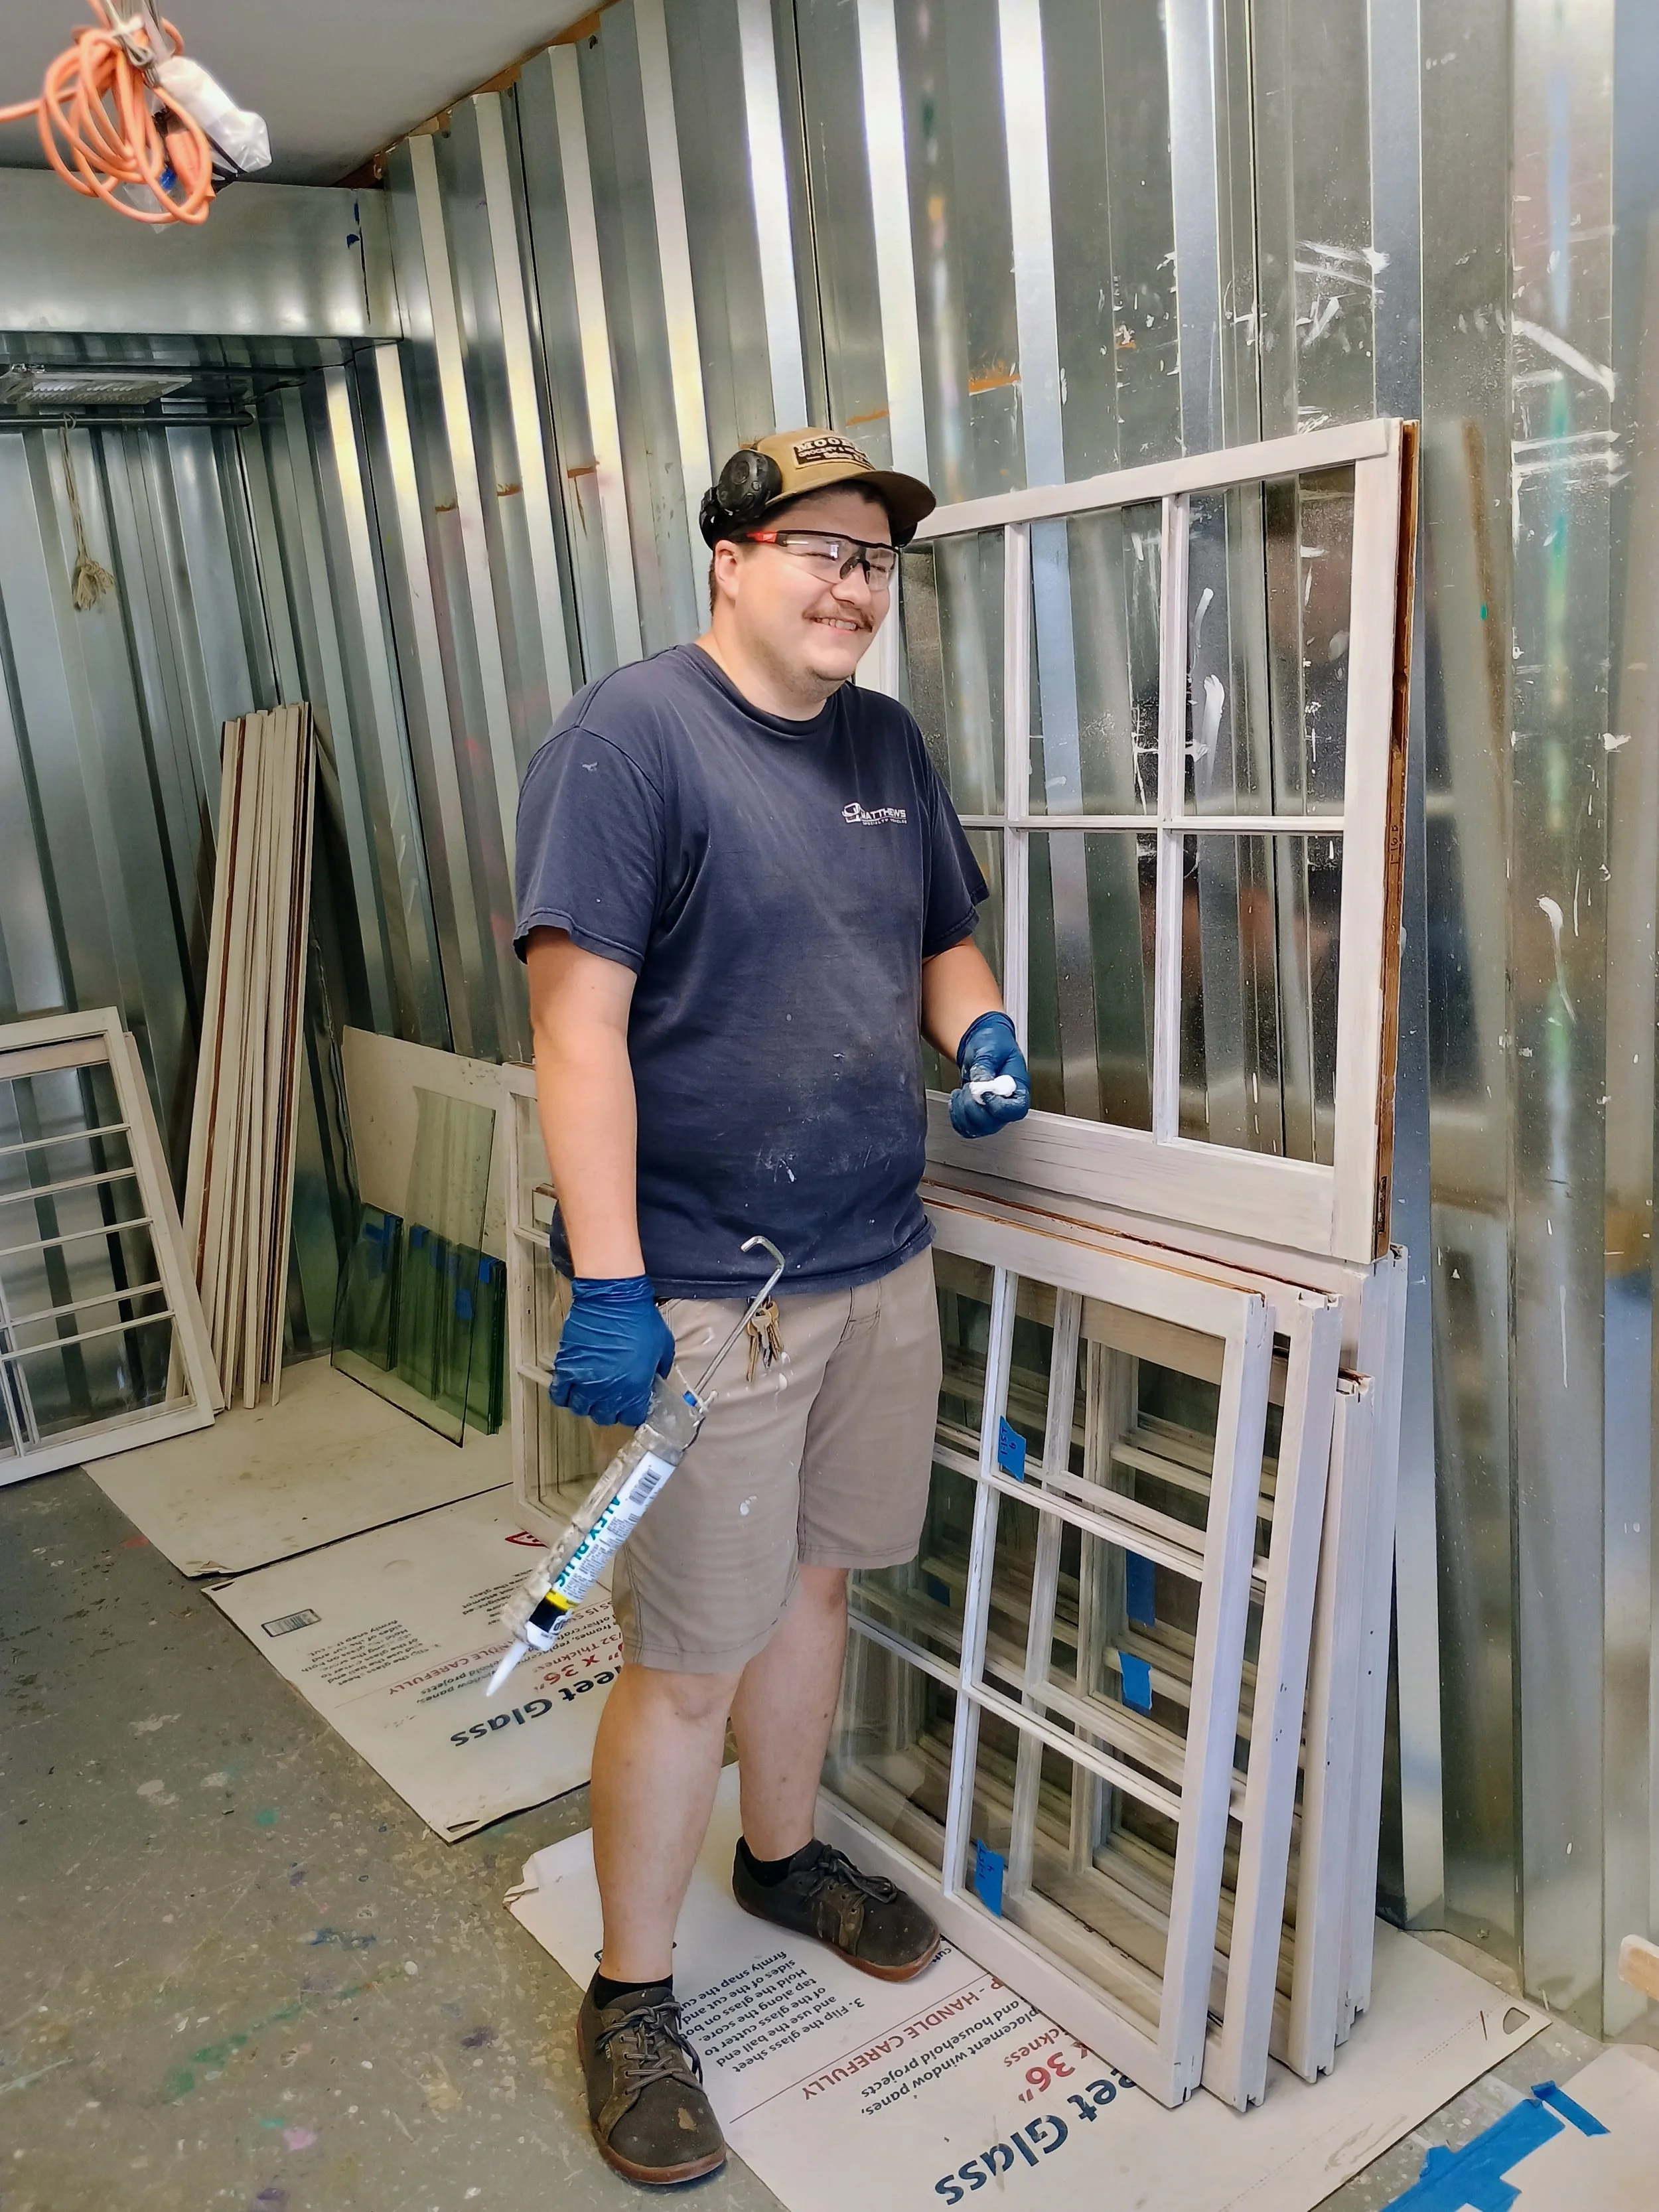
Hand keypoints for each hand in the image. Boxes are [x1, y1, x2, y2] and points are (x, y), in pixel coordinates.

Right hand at [551, 1274, 675, 1426]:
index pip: (631, 1417)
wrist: (611, 1298)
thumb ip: (660, 1369)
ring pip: (580, 1408)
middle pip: (604, 1417)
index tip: (631, 1406)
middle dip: (608, 1410)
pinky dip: (564, 1395)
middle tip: (611, 1398)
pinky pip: (559, 1394)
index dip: (632, 1413)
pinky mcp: (567, 1368)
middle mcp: (608, 1390)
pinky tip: (571, 1388)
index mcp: (634, 1387)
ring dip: (586, 1404)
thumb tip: (655, 1379)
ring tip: (591, 1393)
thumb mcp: (663, 1345)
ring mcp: (585, 1380)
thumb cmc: (639, 1318)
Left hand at [948, 1011, 1030, 1138]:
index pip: (1016, 1110)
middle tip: (969, 1088)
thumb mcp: (991, 1048)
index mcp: (1018, 1087)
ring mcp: (993, 1110)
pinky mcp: (979, 1113)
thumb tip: (981, 1083)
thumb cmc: (993, 1042)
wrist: (983, 1043)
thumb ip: (986, 1066)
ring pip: (979, 1128)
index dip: (998, 1107)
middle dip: (974, 1108)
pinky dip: (956, 1117)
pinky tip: (956, 1100)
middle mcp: (1007, 1103)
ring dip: (963, 1113)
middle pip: (994, 1123)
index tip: (984, 1093)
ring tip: (961, 1092)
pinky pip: (967, 1127)